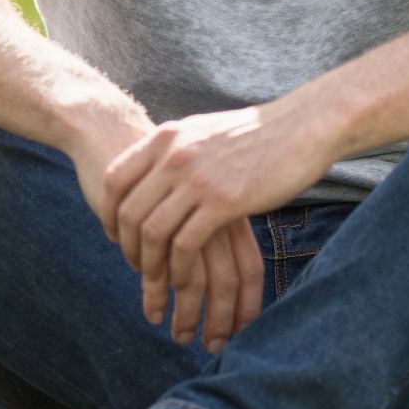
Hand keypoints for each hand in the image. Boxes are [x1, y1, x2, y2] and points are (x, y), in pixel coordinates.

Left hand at [103, 100, 335, 349]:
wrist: (300, 127)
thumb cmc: (255, 134)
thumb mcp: (201, 131)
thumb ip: (175, 150)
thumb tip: (153, 169)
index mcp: (164, 138)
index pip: (115, 179)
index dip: (108, 211)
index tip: (113, 233)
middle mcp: (173, 156)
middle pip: (129, 211)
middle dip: (127, 246)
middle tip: (135, 266)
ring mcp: (197, 179)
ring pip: (153, 231)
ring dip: (150, 264)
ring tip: (156, 281)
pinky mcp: (223, 202)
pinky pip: (186, 244)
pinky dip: (177, 268)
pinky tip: (182, 280)